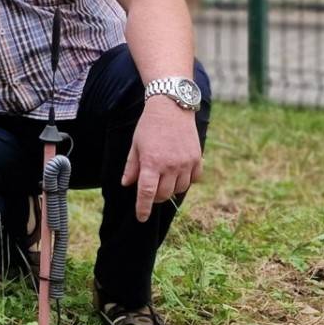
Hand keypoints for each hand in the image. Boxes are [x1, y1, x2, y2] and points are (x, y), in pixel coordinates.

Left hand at [120, 97, 202, 219]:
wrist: (171, 106)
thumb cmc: (149, 126)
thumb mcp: (135, 145)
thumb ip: (132, 167)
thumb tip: (127, 185)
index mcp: (151, 163)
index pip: (146, 193)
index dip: (143, 208)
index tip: (141, 218)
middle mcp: (170, 165)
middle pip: (163, 195)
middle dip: (155, 197)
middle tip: (151, 189)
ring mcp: (185, 163)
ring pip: (179, 189)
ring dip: (170, 189)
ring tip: (164, 179)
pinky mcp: (197, 159)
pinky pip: (193, 180)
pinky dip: (186, 181)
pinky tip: (179, 173)